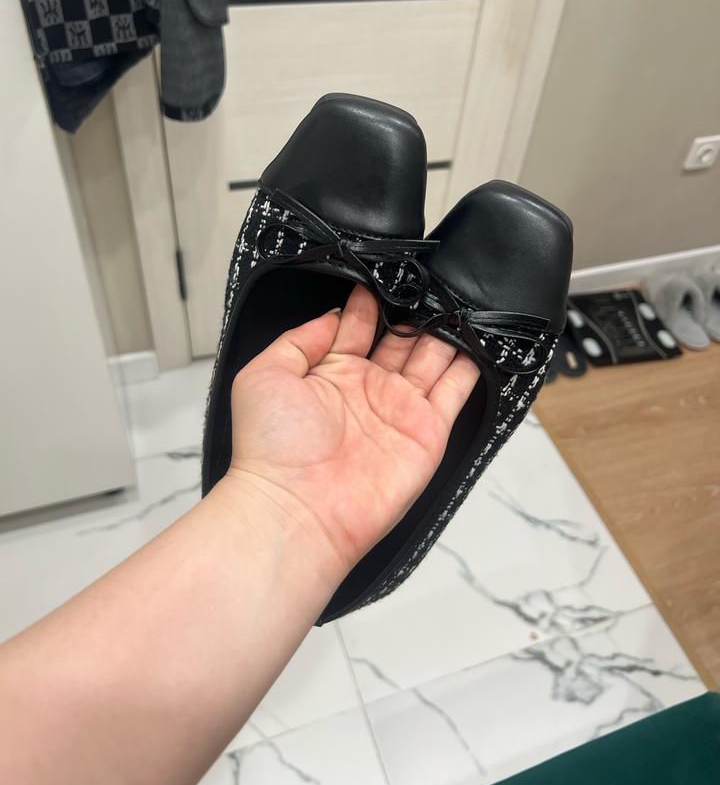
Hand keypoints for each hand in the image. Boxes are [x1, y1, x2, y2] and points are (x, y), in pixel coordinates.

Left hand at [228, 284, 479, 574]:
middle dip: (416, 312)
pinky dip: (471, 365)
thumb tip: (333, 315)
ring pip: (433, 359)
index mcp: (330, 373)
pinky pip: (456, 392)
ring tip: (461, 299)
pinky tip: (480, 336)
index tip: (384, 274)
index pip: (358, 327)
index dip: (371, 301)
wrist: (297, 509)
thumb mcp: (265, 373)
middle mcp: (368, 389)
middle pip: (402, 340)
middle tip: (433, 282)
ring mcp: (400, 410)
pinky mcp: (429, 433)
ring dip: (446, 332)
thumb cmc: (271, 446)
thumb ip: (300, 339)